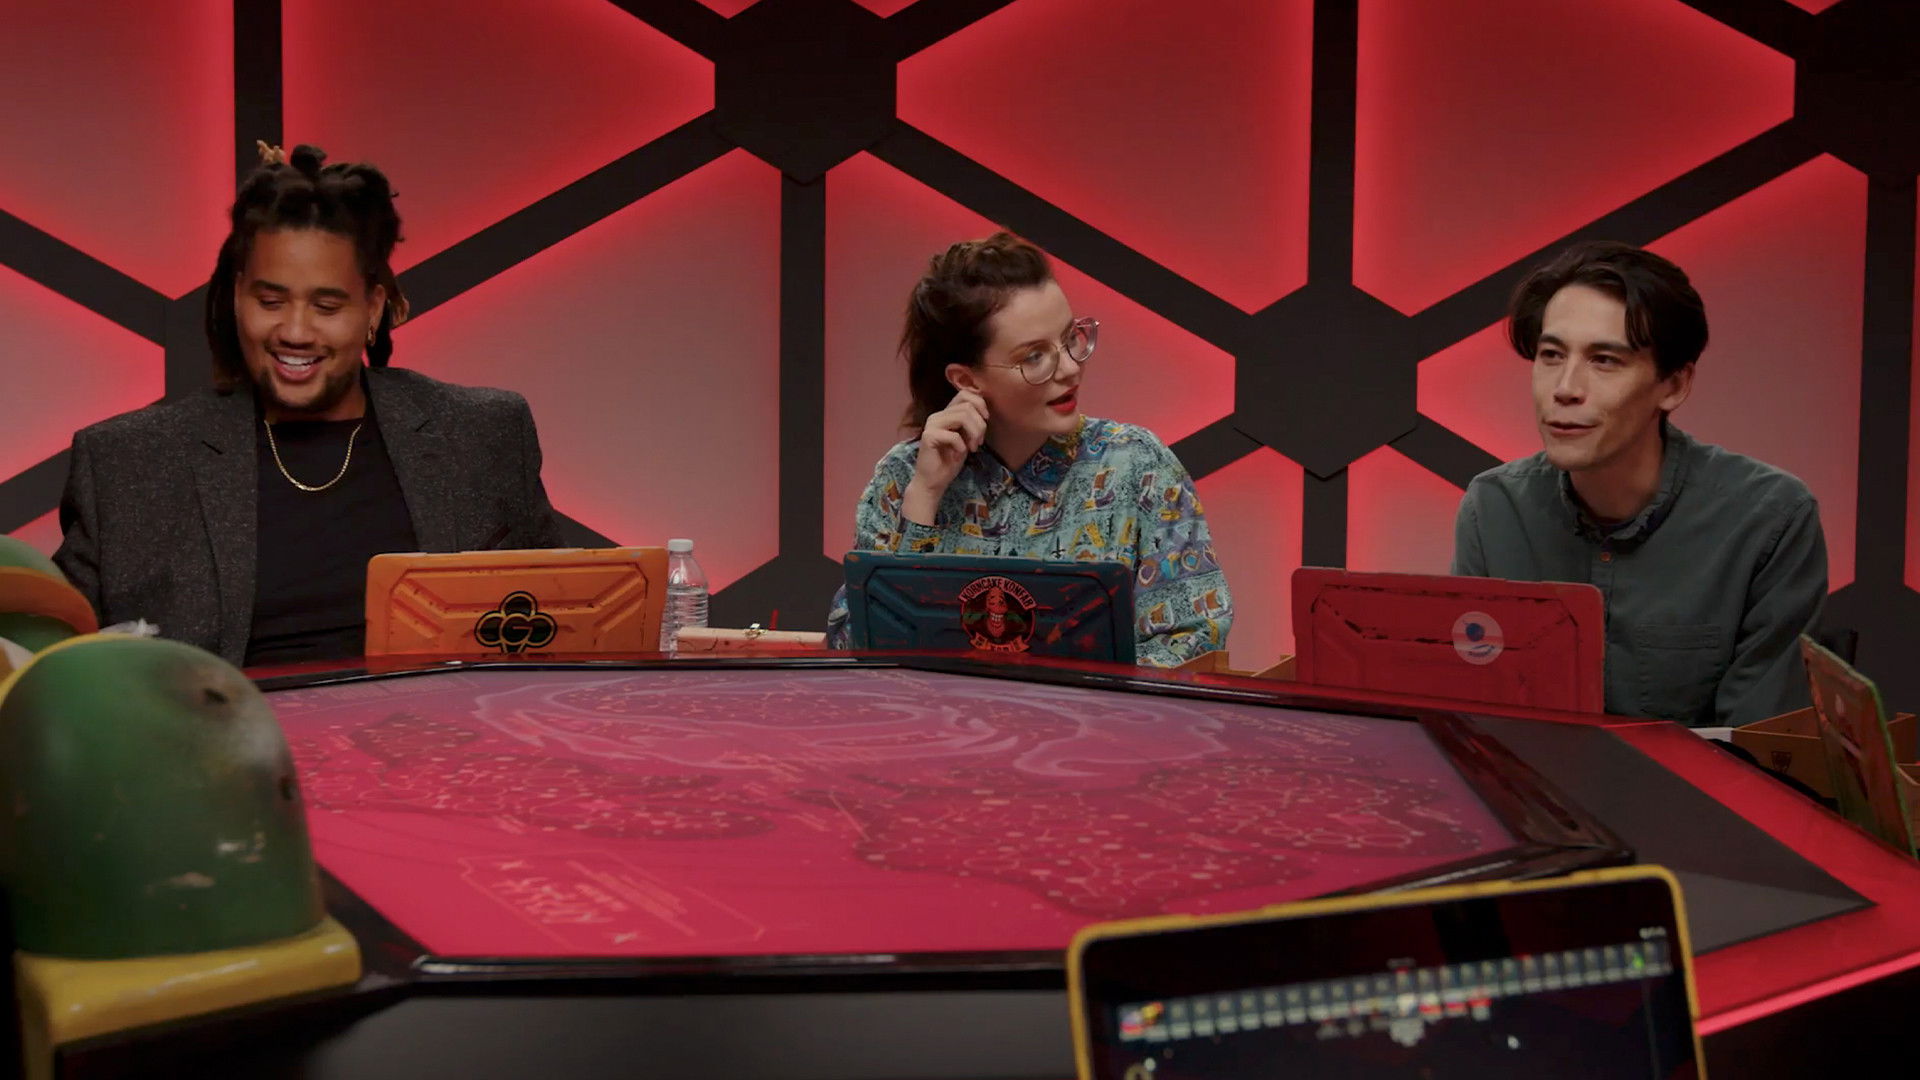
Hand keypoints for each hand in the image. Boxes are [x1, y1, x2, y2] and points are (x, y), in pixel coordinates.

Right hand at [904, 390, 987, 523]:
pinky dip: (962, 446)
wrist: (933, 481)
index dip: (980, 403)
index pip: (965, 393)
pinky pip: (953, 435)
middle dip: (980, 424)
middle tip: (979, 442)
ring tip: (973, 448)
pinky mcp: (928, 436)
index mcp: (946, 413)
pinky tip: (959, 454)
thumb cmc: (950, 460)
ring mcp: (931, 424)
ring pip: (962, 416)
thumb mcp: (966, 438)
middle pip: (967, 405)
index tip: (986, 420)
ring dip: (974, 433)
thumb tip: (985, 410)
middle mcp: (938, 415)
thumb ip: (971, 423)